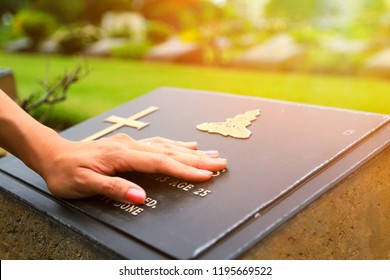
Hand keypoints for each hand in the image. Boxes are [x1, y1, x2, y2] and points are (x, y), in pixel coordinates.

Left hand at [40, 134, 226, 203]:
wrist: (53, 155)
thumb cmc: (66, 172)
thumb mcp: (84, 184)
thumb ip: (114, 188)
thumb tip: (141, 196)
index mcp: (121, 155)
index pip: (160, 163)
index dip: (184, 170)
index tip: (205, 175)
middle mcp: (130, 146)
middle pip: (170, 152)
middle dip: (197, 159)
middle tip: (221, 163)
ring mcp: (131, 144)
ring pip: (167, 146)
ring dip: (191, 152)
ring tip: (211, 155)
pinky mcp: (129, 145)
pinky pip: (159, 143)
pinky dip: (176, 145)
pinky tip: (186, 146)